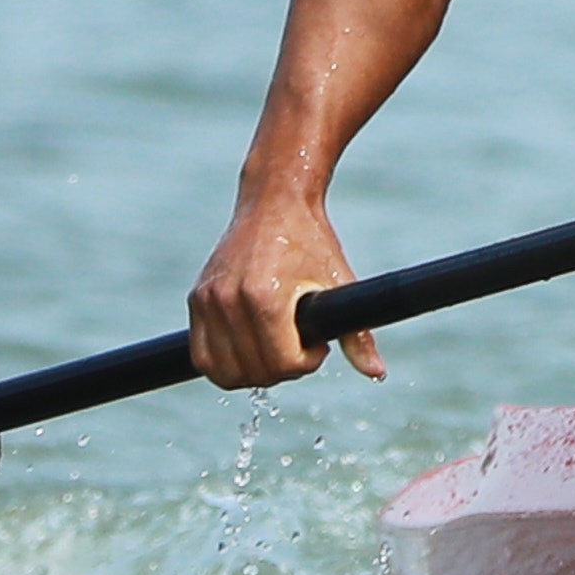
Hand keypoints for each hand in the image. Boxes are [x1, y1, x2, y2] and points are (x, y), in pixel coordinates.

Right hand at [187, 189, 385, 389]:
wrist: (274, 201)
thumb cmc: (310, 240)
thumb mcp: (338, 282)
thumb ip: (357, 333)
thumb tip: (377, 372)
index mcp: (265, 296)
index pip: (283, 363)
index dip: (307, 362)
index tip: (318, 344)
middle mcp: (229, 300)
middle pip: (255, 372)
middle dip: (284, 369)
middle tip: (299, 346)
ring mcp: (208, 301)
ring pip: (225, 373)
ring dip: (254, 372)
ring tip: (276, 348)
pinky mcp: (197, 300)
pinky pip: (202, 356)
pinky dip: (225, 366)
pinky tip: (251, 350)